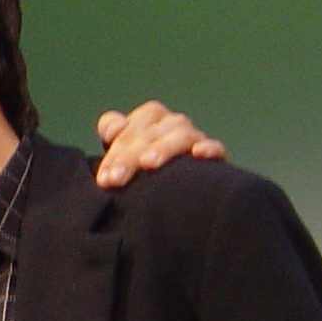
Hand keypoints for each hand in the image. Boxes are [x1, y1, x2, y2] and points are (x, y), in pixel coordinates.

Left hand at [94, 101, 226, 187]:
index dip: (116, 148)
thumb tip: (113, 131)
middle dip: (129, 156)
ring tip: (149, 164)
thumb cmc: (142, 176)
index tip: (105, 178)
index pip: (130, 125)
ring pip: (180, 134)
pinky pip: (216, 147)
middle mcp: (171, 124)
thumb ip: (115, 144)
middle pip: (150, 132)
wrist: (176, 200)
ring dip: (163, 147)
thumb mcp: (122, 162)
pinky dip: (209, 147)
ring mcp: (194, 138)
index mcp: (148, 120)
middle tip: (115, 180)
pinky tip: (199, 154)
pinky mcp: (215, 155)